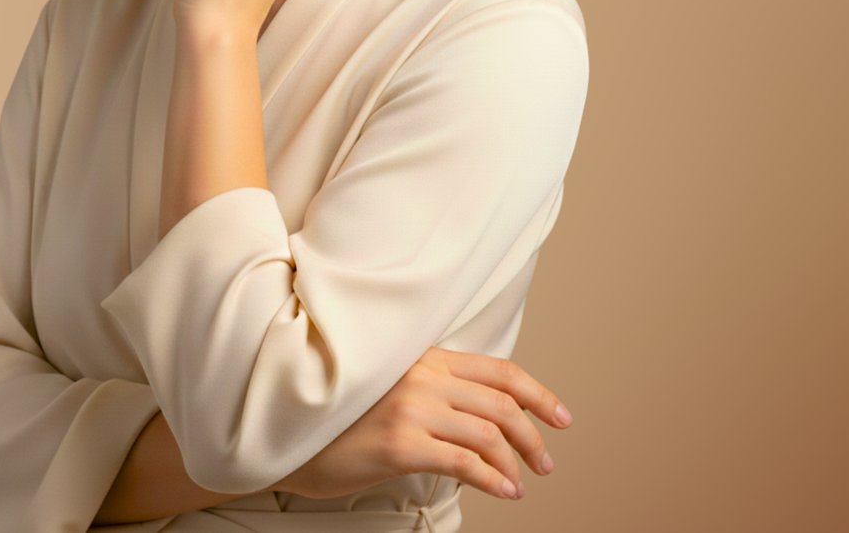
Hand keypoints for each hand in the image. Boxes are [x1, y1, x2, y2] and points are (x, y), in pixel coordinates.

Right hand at [269, 348, 572, 501]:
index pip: (497, 370)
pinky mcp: (401, 442)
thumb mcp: (386, 389)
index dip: (538, 393)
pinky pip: (466, 463)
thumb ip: (429, 389)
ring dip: (516, 461)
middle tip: (545, 460)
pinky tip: (504, 491)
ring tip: (521, 481)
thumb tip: (482, 420)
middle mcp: (419, 375)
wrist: (287, 435)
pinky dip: (493, 479)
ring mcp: (410, 407)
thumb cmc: (337, 418)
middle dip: (533, 435)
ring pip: (489, 434)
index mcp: (420, 356)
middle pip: (501, 404)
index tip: (560, 418)